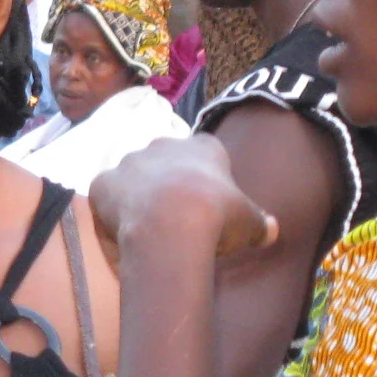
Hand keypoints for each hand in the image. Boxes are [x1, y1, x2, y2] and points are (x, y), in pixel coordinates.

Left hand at [89, 134, 276, 269]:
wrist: (172, 225)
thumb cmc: (217, 217)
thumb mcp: (249, 223)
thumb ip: (260, 224)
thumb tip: (273, 231)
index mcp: (202, 146)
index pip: (205, 152)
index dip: (205, 176)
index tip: (206, 200)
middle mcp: (163, 145)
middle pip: (164, 159)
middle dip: (168, 181)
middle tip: (174, 213)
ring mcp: (129, 161)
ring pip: (133, 174)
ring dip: (138, 193)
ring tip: (146, 223)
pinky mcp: (103, 181)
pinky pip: (106, 193)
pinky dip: (111, 208)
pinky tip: (121, 228)